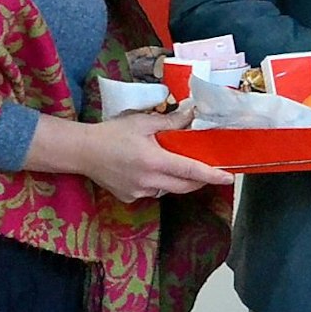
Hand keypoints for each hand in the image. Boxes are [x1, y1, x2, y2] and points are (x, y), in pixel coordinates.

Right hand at [68, 109, 234, 201]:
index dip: (212, 175)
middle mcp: (148, 181)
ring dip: (177, 179)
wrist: (81, 151)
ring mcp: (138, 192)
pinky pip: (153, 191)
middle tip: (209, 169)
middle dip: (200, 180)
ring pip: (169, 189)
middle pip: (185, 186)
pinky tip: (149, 169)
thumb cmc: (112, 133)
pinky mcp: (129, 198)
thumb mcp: (143, 122)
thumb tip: (192, 112)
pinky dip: (158, 182)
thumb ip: (171, 122)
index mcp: (154, 161)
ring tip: (175, 163)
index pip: (191, 171)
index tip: (229, 178)